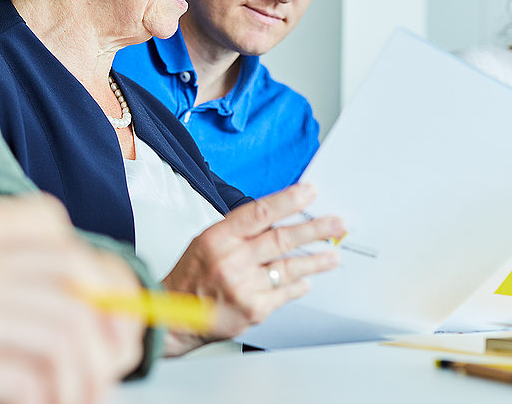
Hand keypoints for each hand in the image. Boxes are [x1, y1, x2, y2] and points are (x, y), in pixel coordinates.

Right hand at [0, 194, 142, 403]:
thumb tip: (70, 345)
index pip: (67, 252)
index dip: (104, 294)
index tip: (109, 342)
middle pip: (79, 291)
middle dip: (105, 346)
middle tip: (98, 389)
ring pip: (63, 334)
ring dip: (80, 382)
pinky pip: (24, 375)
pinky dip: (43, 402)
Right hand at [161, 183, 343, 355]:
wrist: (175, 318)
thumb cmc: (191, 276)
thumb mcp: (206, 242)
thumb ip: (238, 231)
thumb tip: (275, 217)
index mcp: (218, 238)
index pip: (259, 212)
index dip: (287, 200)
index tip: (309, 192)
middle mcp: (231, 260)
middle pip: (281, 239)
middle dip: (314, 229)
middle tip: (336, 223)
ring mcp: (244, 286)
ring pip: (289, 267)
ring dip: (315, 260)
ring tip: (332, 254)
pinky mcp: (253, 309)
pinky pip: (284, 293)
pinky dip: (298, 285)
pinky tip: (306, 281)